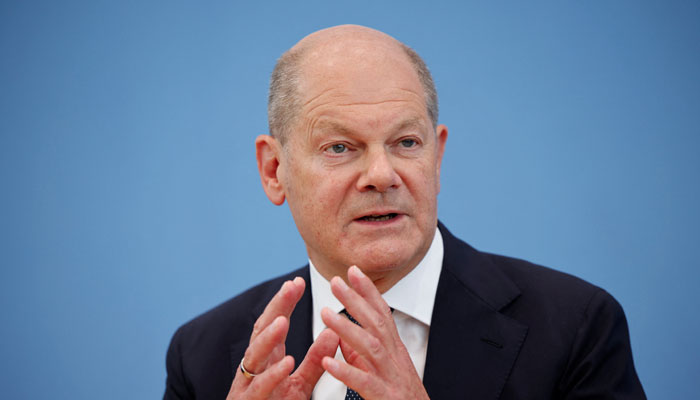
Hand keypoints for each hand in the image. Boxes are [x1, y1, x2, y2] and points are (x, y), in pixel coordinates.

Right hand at [227, 277, 339, 398]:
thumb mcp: (300, 384)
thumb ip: (315, 360)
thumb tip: (332, 332)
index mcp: (267, 360)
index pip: (273, 324)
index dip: (283, 303)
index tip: (296, 282)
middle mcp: (253, 368)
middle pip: (261, 332)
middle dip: (275, 308)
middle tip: (290, 287)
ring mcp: (247, 386)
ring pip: (253, 357)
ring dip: (268, 338)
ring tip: (283, 321)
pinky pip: (259, 388)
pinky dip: (272, 375)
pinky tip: (286, 362)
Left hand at [320, 266, 429, 399]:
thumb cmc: (401, 399)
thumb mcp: (382, 372)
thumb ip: (361, 355)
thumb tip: (341, 337)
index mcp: (394, 351)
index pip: (382, 313)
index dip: (369, 291)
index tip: (353, 270)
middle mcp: (394, 359)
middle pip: (376, 323)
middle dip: (356, 300)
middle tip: (335, 281)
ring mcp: (391, 377)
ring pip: (371, 347)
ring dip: (347, 328)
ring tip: (324, 313)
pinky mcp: (385, 397)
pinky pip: (364, 382)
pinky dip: (346, 371)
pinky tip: (328, 363)